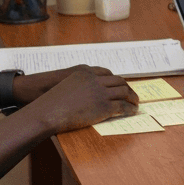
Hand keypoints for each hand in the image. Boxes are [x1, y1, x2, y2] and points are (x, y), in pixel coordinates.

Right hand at [24, 65, 138, 132]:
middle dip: (127, 88)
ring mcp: (101, 93)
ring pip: (124, 92)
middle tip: (132, 94)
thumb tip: (82, 95)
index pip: (107, 73)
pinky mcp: (104, 106)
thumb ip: (77, 85)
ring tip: (136, 103)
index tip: (120, 85)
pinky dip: (130, 108)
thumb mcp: (64, 86)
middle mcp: (95, 80)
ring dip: (132, 97)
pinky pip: (122, 106)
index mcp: (86, 73)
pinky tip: (132, 111)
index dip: (116, 81)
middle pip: (119, 81)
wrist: (48, 111)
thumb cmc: (50, 102)